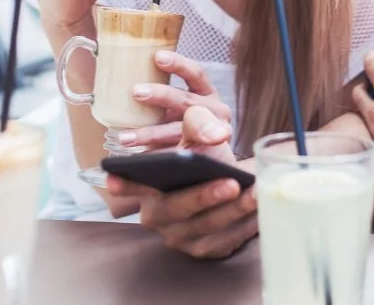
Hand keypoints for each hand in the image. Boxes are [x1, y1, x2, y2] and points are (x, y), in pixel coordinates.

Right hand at [106, 107, 256, 258]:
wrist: (229, 181)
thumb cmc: (206, 158)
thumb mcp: (198, 135)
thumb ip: (199, 122)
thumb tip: (215, 133)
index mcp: (148, 187)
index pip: (131, 185)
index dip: (124, 184)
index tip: (113, 180)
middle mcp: (159, 216)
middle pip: (178, 208)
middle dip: (205, 196)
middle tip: (231, 183)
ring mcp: (181, 237)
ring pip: (207, 226)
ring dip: (234, 211)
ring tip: (256, 193)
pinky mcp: (206, 250)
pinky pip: (226, 241)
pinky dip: (244, 225)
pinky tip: (260, 209)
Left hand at [118, 51, 231, 149]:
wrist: (209, 152)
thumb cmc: (183, 120)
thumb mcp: (180, 102)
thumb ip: (163, 89)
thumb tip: (124, 73)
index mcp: (207, 92)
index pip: (195, 73)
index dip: (178, 64)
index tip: (157, 57)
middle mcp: (214, 110)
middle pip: (186, 100)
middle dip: (160, 95)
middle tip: (136, 92)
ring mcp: (211, 134)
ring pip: (178, 131)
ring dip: (150, 133)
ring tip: (125, 136)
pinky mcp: (202, 155)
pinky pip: (176, 154)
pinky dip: (156, 154)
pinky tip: (137, 156)